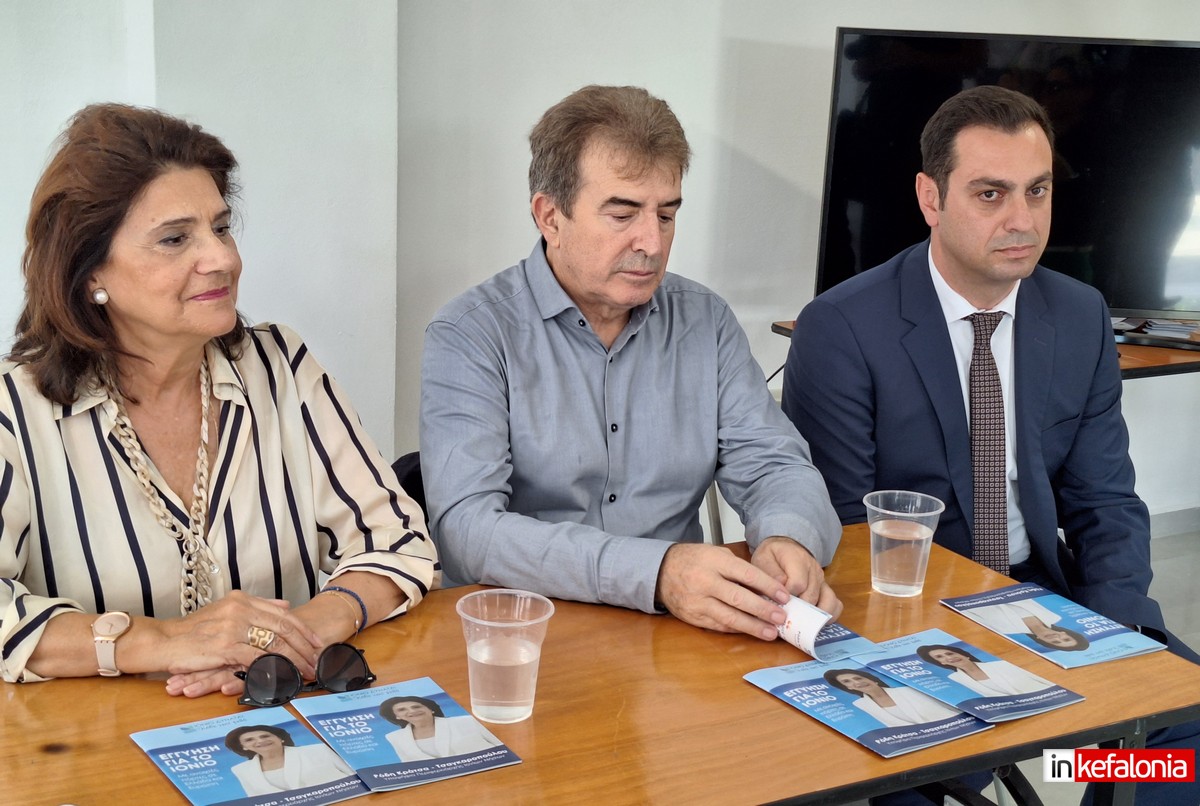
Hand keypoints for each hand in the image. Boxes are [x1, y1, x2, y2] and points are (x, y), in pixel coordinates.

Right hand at [158, 591, 321, 696]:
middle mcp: (240, 609)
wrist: (162, 641)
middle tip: (317, 661)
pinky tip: (283, 678)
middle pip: (283, 628)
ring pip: (274, 644)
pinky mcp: (225, 646)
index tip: (317, 642)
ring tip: (305, 673)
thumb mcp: (226, 611)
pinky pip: (256, 659)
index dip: (303, 629)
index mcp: (243, 600)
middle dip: (304, 647)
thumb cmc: (193, 631)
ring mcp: (233, 627)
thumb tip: (285, 606)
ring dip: (293, 661)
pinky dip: (273, 669)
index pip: (282, 614)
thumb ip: (256, 607)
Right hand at [656, 543, 791, 639]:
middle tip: (781, 617)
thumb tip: (767, 587)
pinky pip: (719, 625)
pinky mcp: (693, 617)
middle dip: (763, 610)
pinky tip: (751, 631)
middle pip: (739, 598)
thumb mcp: (716, 554)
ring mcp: (698, 601)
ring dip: (753, 626)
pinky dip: (737, 630)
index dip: (768, 586)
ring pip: (729, 617)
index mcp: (715, 561)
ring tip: (771, 632)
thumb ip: (739, 568)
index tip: (785, 596)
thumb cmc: (695, 560)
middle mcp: (706, 581)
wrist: (662, 570)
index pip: (747, 574)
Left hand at [752, 536, 842, 619]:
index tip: (776, 605)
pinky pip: (836, 603)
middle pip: (811, 596)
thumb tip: (782, 590)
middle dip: (799, 611)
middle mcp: (813, 569)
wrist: (785, 547)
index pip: (798, 583)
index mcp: (797, 559)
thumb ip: (770, 573)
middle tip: (786, 620)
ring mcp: (822, 579)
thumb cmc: (772, 557)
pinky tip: (817, 624)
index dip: (787, 598)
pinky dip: (829, 615)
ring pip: (827, 601)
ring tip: (802, 625)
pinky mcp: (826, 588)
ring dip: (816, 616)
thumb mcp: (763, 559)